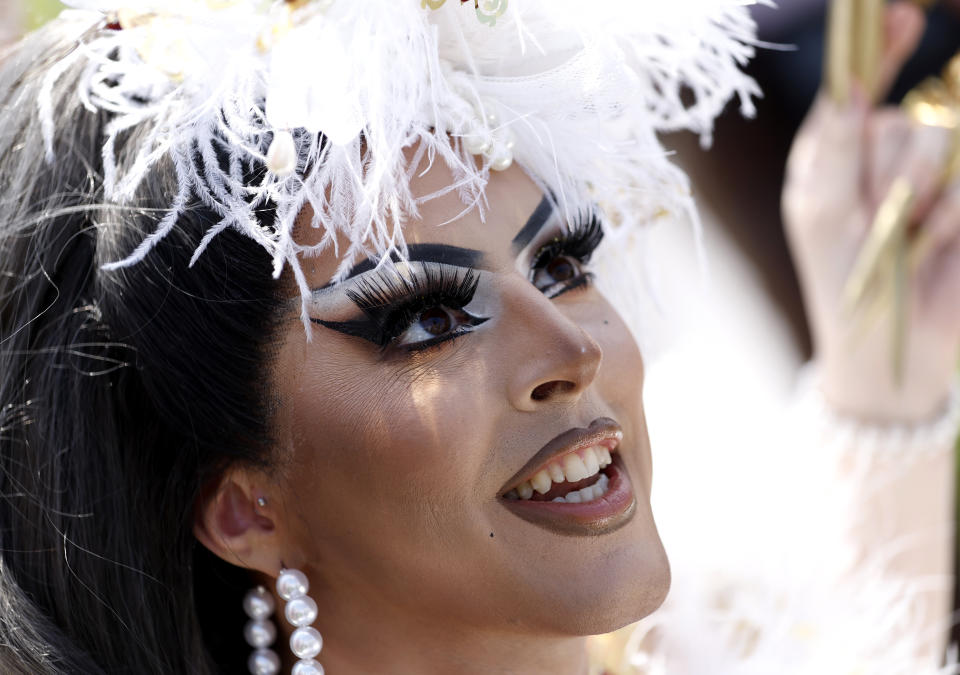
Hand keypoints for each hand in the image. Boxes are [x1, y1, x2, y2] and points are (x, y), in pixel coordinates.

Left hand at [783, 1, 959, 423]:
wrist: (893, 345)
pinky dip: (955, 214)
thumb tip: (844, 83)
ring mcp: (936, 173)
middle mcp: (888, 151)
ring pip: (947, 140)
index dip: (882, 48)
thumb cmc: (842, 277)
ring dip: (928, 195)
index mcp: (839, 148)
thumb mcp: (822, 211)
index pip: (860, 83)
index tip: (902, 16)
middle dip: (899, 172)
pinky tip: (936, 243)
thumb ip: (835, 146)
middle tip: (883, 218)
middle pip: (913, 117)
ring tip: (910, 237)